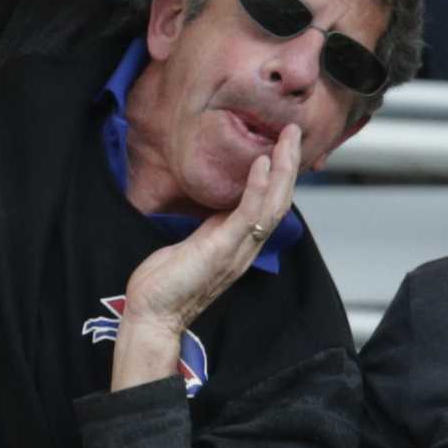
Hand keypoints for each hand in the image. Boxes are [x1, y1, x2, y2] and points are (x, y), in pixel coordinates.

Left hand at [119, 126, 304, 345]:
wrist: (153, 314)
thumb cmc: (167, 282)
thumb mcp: (194, 243)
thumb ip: (210, 226)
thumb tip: (213, 206)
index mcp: (239, 242)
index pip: (269, 204)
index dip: (280, 176)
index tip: (283, 146)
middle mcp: (246, 246)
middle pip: (279, 201)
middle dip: (289, 165)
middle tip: (294, 132)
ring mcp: (238, 249)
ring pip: (273, 205)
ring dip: (282, 169)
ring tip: (286, 139)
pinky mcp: (223, 250)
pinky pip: (248, 215)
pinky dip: (258, 188)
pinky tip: (262, 164)